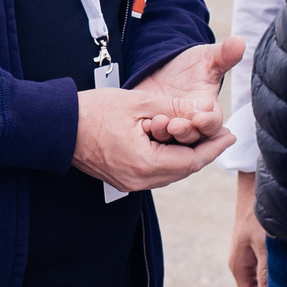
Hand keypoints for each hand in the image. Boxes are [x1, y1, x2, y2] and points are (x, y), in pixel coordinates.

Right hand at [73, 86, 233, 193]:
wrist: (56, 126)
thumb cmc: (92, 111)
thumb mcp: (139, 103)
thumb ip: (175, 109)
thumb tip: (205, 108)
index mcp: (144, 164)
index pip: (191, 161)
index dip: (213, 147)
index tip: (230, 135)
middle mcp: (138, 180)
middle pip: (182, 170)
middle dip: (203, 152)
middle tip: (222, 136)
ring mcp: (128, 183)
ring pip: (169, 173)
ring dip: (187, 156)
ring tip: (204, 138)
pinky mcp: (121, 178)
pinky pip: (154, 172)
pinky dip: (169, 159)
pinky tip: (176, 144)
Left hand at [132, 36, 247, 144]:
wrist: (160, 71)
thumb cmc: (189, 67)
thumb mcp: (206, 58)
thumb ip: (224, 54)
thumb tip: (240, 42)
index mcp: (210, 114)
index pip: (213, 124)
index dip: (207, 122)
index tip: (201, 118)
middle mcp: (192, 127)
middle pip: (191, 137)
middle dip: (184, 131)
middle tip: (175, 125)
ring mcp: (171, 131)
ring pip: (170, 140)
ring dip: (164, 133)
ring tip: (157, 122)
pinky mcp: (152, 131)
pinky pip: (150, 137)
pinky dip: (147, 132)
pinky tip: (142, 124)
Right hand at [229, 170, 268, 286]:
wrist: (256, 184)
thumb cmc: (259, 213)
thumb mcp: (264, 245)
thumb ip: (265, 274)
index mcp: (239, 267)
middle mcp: (243, 263)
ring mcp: (250, 254)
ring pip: (264, 281)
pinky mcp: (259, 246)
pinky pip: (269, 268)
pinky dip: (280, 276)